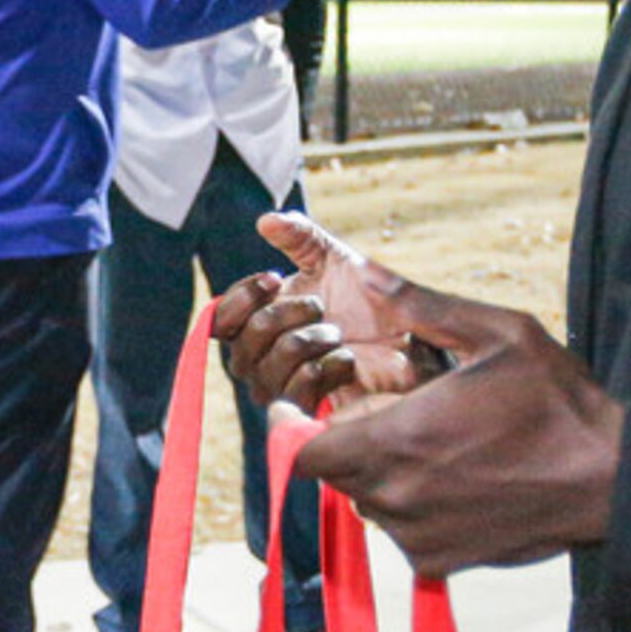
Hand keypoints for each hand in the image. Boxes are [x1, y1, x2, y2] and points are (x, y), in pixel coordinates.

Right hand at [212, 213, 446, 413]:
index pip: (220, 322)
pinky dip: (322, 370)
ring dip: (306, 343)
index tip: (273, 278)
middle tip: (320, 306)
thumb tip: (266, 220)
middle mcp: (265, 360)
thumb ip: (300, 236)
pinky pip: (295, 393)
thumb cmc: (369, 299)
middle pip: (239, 348)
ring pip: (265, 372)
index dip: (239, 299)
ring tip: (339, 334)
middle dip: (280, 317)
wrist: (411, 337)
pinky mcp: (312, 412)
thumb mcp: (334, 257)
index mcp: (261, 322)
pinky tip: (347, 359)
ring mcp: (286, 388)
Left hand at [290, 266, 625, 577]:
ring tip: (437, 445)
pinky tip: (459, 479)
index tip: (313, 407)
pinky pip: (401, 531)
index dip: (297, 428)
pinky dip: (413, 507)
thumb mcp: (498, 334)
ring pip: (366, 502)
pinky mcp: (440, 560)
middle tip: (394, 414)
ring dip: (383, 474)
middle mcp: (398, 495)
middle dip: (347, 442)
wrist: (613, 480)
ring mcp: (417, 534)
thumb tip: (369, 272)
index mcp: (400, 438)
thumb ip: (422, 305)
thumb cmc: (559, 402)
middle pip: (333, 474)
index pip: (302, 451)